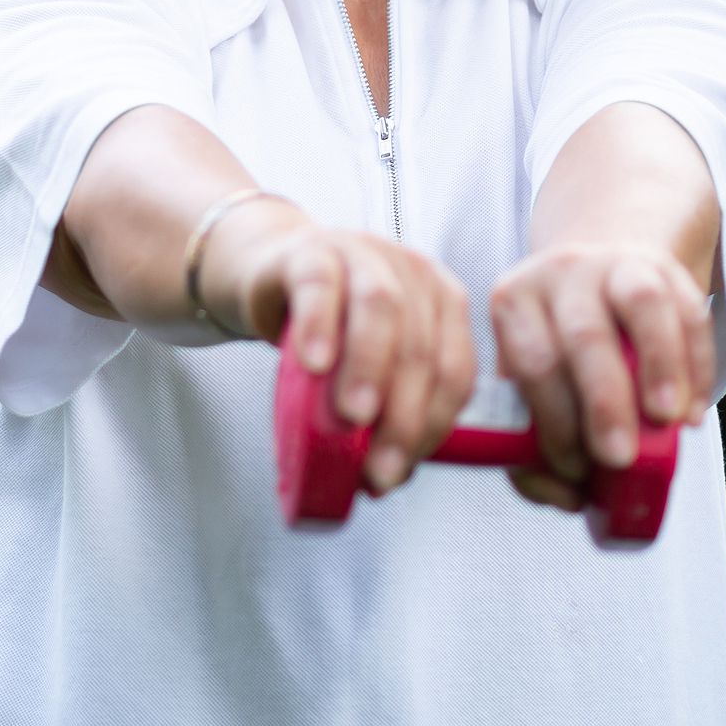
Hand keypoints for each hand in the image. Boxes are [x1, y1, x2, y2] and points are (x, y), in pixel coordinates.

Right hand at [204, 210, 474, 495]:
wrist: (270, 277)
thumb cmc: (326, 329)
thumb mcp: (363, 369)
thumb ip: (386, 408)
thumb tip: (390, 475)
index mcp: (441, 302)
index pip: (455, 368)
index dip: (433, 424)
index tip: (398, 470)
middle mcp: (412, 272)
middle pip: (422, 345)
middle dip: (402, 413)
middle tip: (376, 464)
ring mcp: (363, 253)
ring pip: (382, 308)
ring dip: (371, 368)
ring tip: (353, 416)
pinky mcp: (309, 250)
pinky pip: (320, 284)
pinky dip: (320, 326)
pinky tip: (314, 363)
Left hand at [487, 240, 711, 512]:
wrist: (592, 283)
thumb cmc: (557, 356)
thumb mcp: (529, 389)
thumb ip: (534, 447)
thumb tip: (568, 497)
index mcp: (513, 302)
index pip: (532, 362)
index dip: (553, 421)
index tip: (575, 470)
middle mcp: (559, 273)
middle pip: (583, 334)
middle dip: (603, 402)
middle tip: (619, 457)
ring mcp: (615, 264)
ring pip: (642, 303)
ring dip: (660, 366)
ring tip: (669, 421)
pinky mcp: (666, 269)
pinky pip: (690, 311)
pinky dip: (697, 366)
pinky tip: (695, 413)